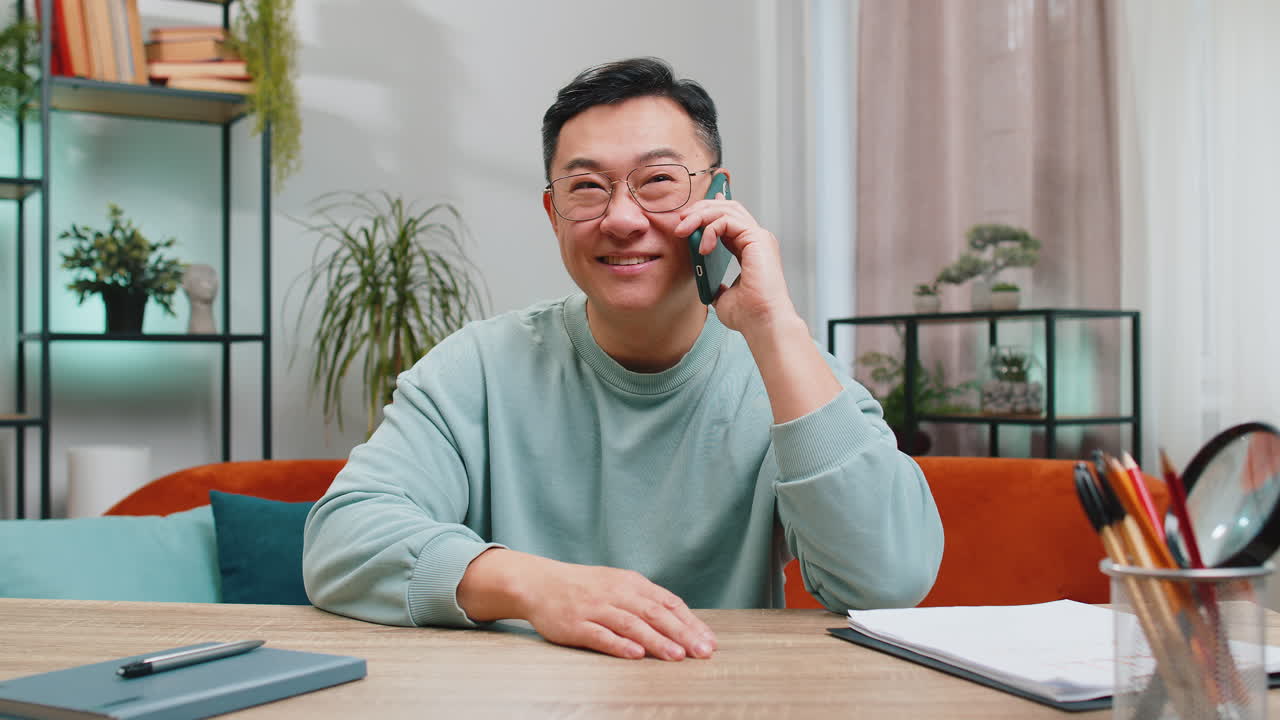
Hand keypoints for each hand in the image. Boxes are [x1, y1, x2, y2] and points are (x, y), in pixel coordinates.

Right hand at [459, 549, 716, 660]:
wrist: (540, 583)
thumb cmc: (585, 588)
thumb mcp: (619, 585)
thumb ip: (646, 601)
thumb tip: (682, 622)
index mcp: (631, 583)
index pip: (668, 603)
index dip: (690, 622)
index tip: (709, 641)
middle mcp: (616, 593)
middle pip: (655, 613)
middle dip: (682, 634)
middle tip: (703, 652)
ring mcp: (595, 608)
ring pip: (632, 624)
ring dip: (656, 640)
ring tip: (676, 656)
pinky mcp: (576, 624)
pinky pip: (600, 634)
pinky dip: (619, 644)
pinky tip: (635, 654)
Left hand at [673, 193, 797, 333]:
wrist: (762, 324)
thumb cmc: (748, 315)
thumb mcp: (723, 296)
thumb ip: (716, 284)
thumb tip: (708, 283)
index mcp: (751, 249)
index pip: (730, 219)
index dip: (709, 211)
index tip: (686, 216)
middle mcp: (757, 239)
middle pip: (727, 208)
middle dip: (700, 209)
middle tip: (680, 221)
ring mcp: (759, 237)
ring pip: (726, 210)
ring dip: (700, 216)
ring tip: (683, 230)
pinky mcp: (757, 239)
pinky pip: (727, 221)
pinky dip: (710, 229)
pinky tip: (702, 247)